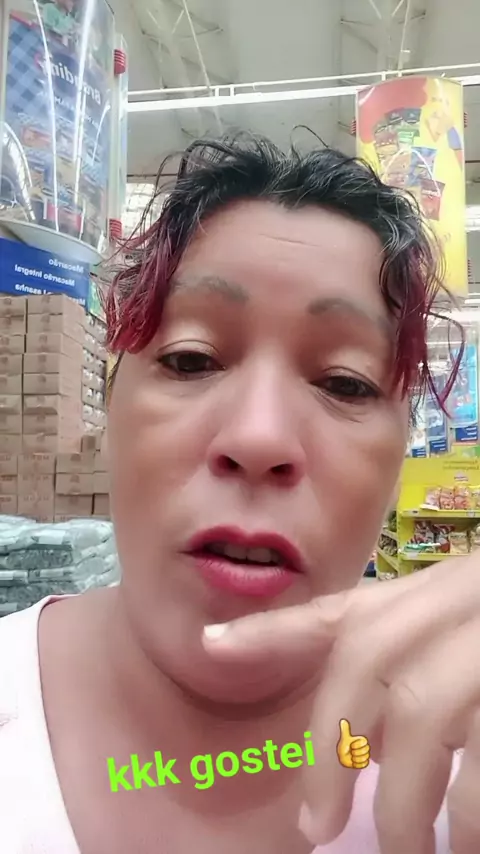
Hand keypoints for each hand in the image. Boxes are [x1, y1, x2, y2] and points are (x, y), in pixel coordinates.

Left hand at [203, 558, 479, 853]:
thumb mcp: (467, 645)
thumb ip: (414, 681)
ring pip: (419, 713)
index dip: (271, 628)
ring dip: (402, 803)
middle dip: (332, 749)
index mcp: (433, 596)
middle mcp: (453, 603)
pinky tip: (467, 847)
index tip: (211, 644)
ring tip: (405, 853)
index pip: (342, 610)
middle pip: (364, 658)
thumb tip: (370, 750)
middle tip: (318, 827)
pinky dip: (468, 817)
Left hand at [336, 719, 369, 769]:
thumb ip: (345, 729)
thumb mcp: (344, 738)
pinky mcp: (365, 763)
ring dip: (356, 759)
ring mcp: (365, 755)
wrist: (343, 756)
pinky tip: (353, 762)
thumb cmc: (344, 745)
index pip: (365, 743)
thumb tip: (343, 720)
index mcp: (362, 741)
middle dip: (356, 752)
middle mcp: (365, 748)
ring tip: (351, 757)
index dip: (357, 745)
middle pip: (366, 751)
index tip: (351, 745)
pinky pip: (364, 764)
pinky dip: (357, 764)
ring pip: (364, 758)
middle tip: (351, 752)